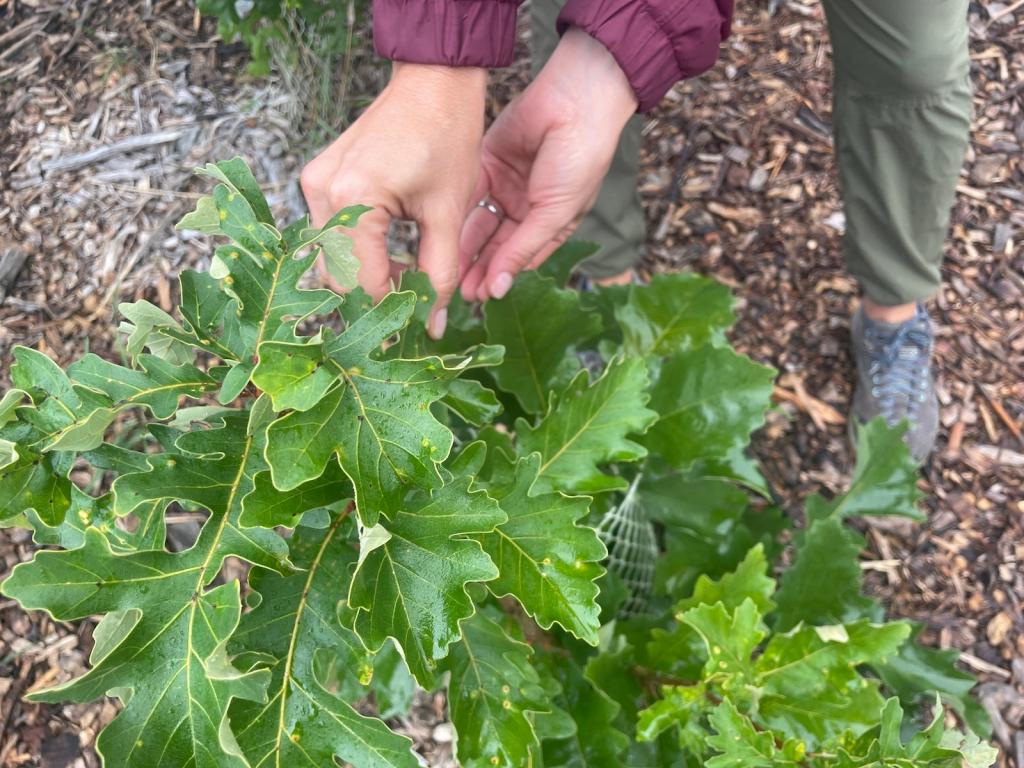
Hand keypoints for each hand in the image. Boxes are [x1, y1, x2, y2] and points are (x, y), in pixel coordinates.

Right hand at [300, 63, 486, 337]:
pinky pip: (331, 233)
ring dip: (368, 275)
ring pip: (332, 259)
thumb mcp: (448, 214)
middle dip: (377, 295)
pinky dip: (359, 251)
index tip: (420, 323)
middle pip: (338, 277)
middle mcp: (322, 193)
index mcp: (354, 200)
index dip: (392, 311)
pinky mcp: (319, 178)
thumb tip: (434, 326)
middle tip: (417, 299)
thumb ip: (440, 275)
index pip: (363, 284)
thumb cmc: (447, 137)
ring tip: (410, 270)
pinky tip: (393, 248)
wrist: (432, 82)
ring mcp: (314, 184)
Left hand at [459, 28, 637, 301]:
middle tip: (457, 291)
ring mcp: (506, 186)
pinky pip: (471, 195)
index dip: (501, 277)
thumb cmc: (580, 158)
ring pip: (480, 225)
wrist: (574, 100)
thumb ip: (523, 248)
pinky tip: (445, 237)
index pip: (521, 257)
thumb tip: (499, 289)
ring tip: (448, 271)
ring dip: (465, 248)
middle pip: (496, 245)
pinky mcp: (488, 164)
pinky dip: (459, 215)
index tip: (481, 297)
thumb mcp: (555, 212)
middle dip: (479, 268)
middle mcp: (527, 208)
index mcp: (551, 222)